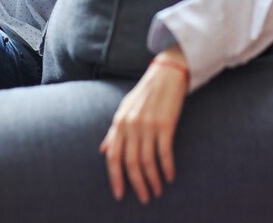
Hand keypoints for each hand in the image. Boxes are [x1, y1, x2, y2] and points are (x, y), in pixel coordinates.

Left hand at [100, 45, 188, 204]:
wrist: (166, 74)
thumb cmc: (145, 93)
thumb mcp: (125, 109)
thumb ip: (114, 131)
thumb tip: (104, 150)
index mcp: (119, 122)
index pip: (114, 157)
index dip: (115, 178)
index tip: (119, 195)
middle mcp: (132, 125)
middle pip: (131, 163)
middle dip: (137, 184)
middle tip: (144, 198)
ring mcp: (149, 125)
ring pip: (148, 161)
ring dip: (152, 180)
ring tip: (156, 191)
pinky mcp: (166, 125)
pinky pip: (165, 153)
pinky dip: (166, 168)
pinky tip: (169, 177)